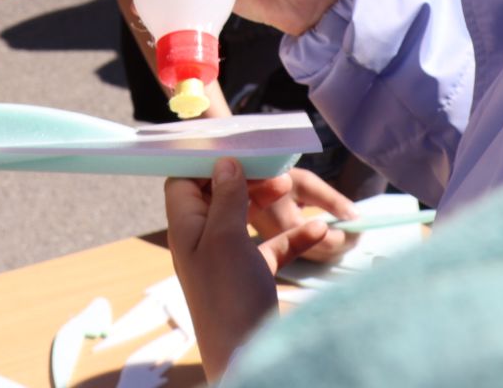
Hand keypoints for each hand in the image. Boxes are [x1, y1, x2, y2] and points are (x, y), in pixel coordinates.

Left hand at [166, 158, 330, 379]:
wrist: (246, 357)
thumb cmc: (229, 296)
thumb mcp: (225, 238)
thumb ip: (225, 197)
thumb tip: (223, 162)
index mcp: (186, 229)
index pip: (183, 181)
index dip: (203, 161)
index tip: (233, 145)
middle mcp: (203, 241)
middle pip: (219, 194)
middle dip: (246, 177)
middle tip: (273, 168)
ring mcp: (228, 260)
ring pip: (247, 217)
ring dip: (270, 200)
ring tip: (292, 186)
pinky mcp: (253, 277)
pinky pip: (272, 247)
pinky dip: (293, 235)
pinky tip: (319, 229)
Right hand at [246, 167, 355, 264]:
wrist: (241, 175)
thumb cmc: (272, 172)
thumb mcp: (303, 182)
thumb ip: (330, 200)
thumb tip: (356, 216)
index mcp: (286, 227)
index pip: (327, 242)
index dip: (348, 236)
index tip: (361, 225)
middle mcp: (279, 244)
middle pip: (321, 256)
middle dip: (342, 243)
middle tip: (356, 228)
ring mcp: (274, 247)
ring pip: (313, 257)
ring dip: (332, 246)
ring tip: (344, 228)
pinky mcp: (273, 246)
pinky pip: (303, 253)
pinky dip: (319, 245)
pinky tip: (326, 231)